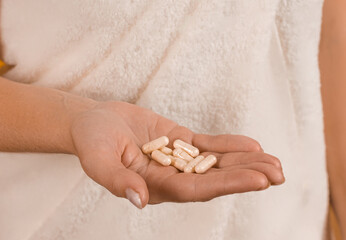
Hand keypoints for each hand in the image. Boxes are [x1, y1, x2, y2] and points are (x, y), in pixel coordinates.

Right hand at [70, 101, 284, 208]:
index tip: (259, 181)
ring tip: (275, 163)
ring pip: (215, 163)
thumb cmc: (91, 141)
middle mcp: (170, 177)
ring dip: (245, 162)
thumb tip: (138, 199)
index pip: (196, 190)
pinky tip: (252, 145)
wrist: (94, 122)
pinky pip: (208, 145)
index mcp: (154, 187)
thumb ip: (115, 180)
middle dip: (246, 175)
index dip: (228, 185)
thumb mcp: (97, 159)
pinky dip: (229, 145)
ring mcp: (177, 158)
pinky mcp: (179, 140)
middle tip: (279, 173)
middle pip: (214, 179)